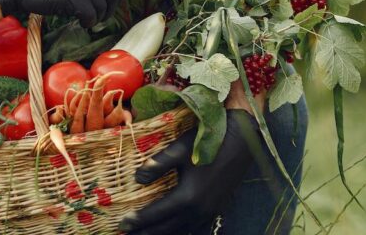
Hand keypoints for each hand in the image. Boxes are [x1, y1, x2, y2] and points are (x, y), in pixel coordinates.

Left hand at [119, 109, 259, 234]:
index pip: (156, 214)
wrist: (242, 141)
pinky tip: (171, 228)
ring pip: (181, 230)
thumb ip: (157, 165)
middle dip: (146, 233)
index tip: (122, 224)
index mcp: (188, 197)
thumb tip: (137, 178)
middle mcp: (199, 210)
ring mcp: (210, 211)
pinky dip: (179, 230)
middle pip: (167, 229)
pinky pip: (194, 227)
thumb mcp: (179, 149)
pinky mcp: (217, 208)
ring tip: (145, 234)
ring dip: (162, 234)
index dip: (138, 221)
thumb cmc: (209, 142)